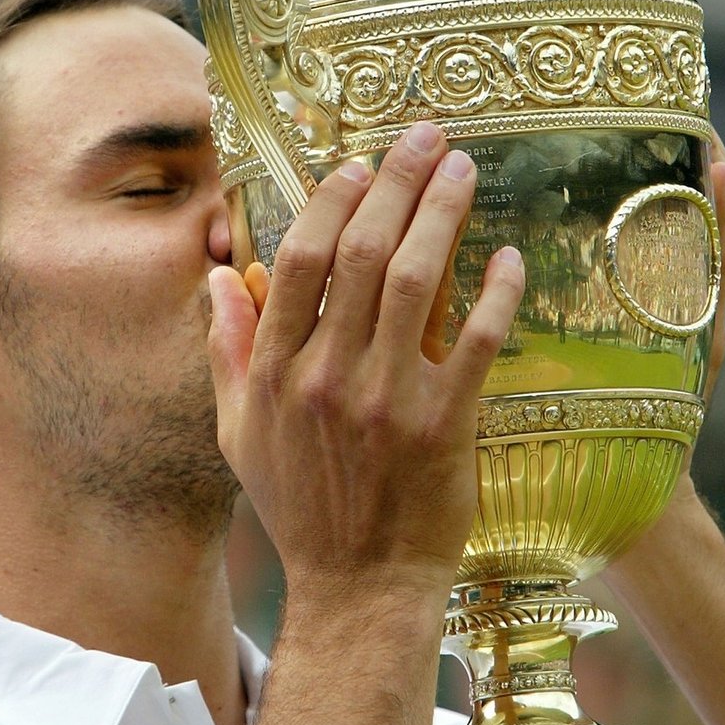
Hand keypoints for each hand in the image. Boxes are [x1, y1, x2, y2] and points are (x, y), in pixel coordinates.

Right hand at [208, 122, 524, 604]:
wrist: (358, 586)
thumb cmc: (299, 507)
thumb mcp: (237, 433)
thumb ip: (225, 351)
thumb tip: (217, 278)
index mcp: (274, 372)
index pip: (298, 261)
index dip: (330, 202)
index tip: (358, 165)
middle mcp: (326, 375)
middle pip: (362, 253)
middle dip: (396, 183)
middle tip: (425, 138)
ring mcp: (386, 399)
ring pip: (415, 282)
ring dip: (441, 215)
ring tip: (462, 169)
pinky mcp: (443, 425)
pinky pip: (473, 342)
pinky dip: (494, 294)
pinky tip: (507, 257)